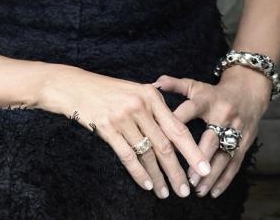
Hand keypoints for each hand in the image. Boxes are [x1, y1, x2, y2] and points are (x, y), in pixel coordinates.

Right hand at [40, 65, 212, 199]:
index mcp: (152, 95)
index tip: (204, 168)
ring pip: (147, 154)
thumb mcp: (136, 90)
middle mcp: (140, 106)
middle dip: (178, 170)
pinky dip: (138, 173)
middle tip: (187, 190)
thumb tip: (176, 129)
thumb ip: (156, 106)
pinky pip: (127, 156)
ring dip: (158, 176)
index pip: (177, 128)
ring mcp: (123, 117)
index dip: (192, 151)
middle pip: (165, 145)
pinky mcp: (107, 128)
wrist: (75, 86)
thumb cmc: (108, 90)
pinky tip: (147, 185)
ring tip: (166, 193)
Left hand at [154, 67, 271, 197]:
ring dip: (211, 175)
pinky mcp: (245, 142)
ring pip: (224, 155)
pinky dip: (225, 179)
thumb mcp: (196, 86)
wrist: (249, 91)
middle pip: (211, 139)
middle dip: (199, 158)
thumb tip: (154, 82)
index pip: (189, 111)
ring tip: (196, 189)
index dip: (176, 123)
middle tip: (185, 177)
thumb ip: (175, 85)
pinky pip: (235, 163)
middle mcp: (222, 115)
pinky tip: (213, 192)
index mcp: (207, 100)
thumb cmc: (215, 93)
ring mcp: (236, 130)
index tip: (162, 139)